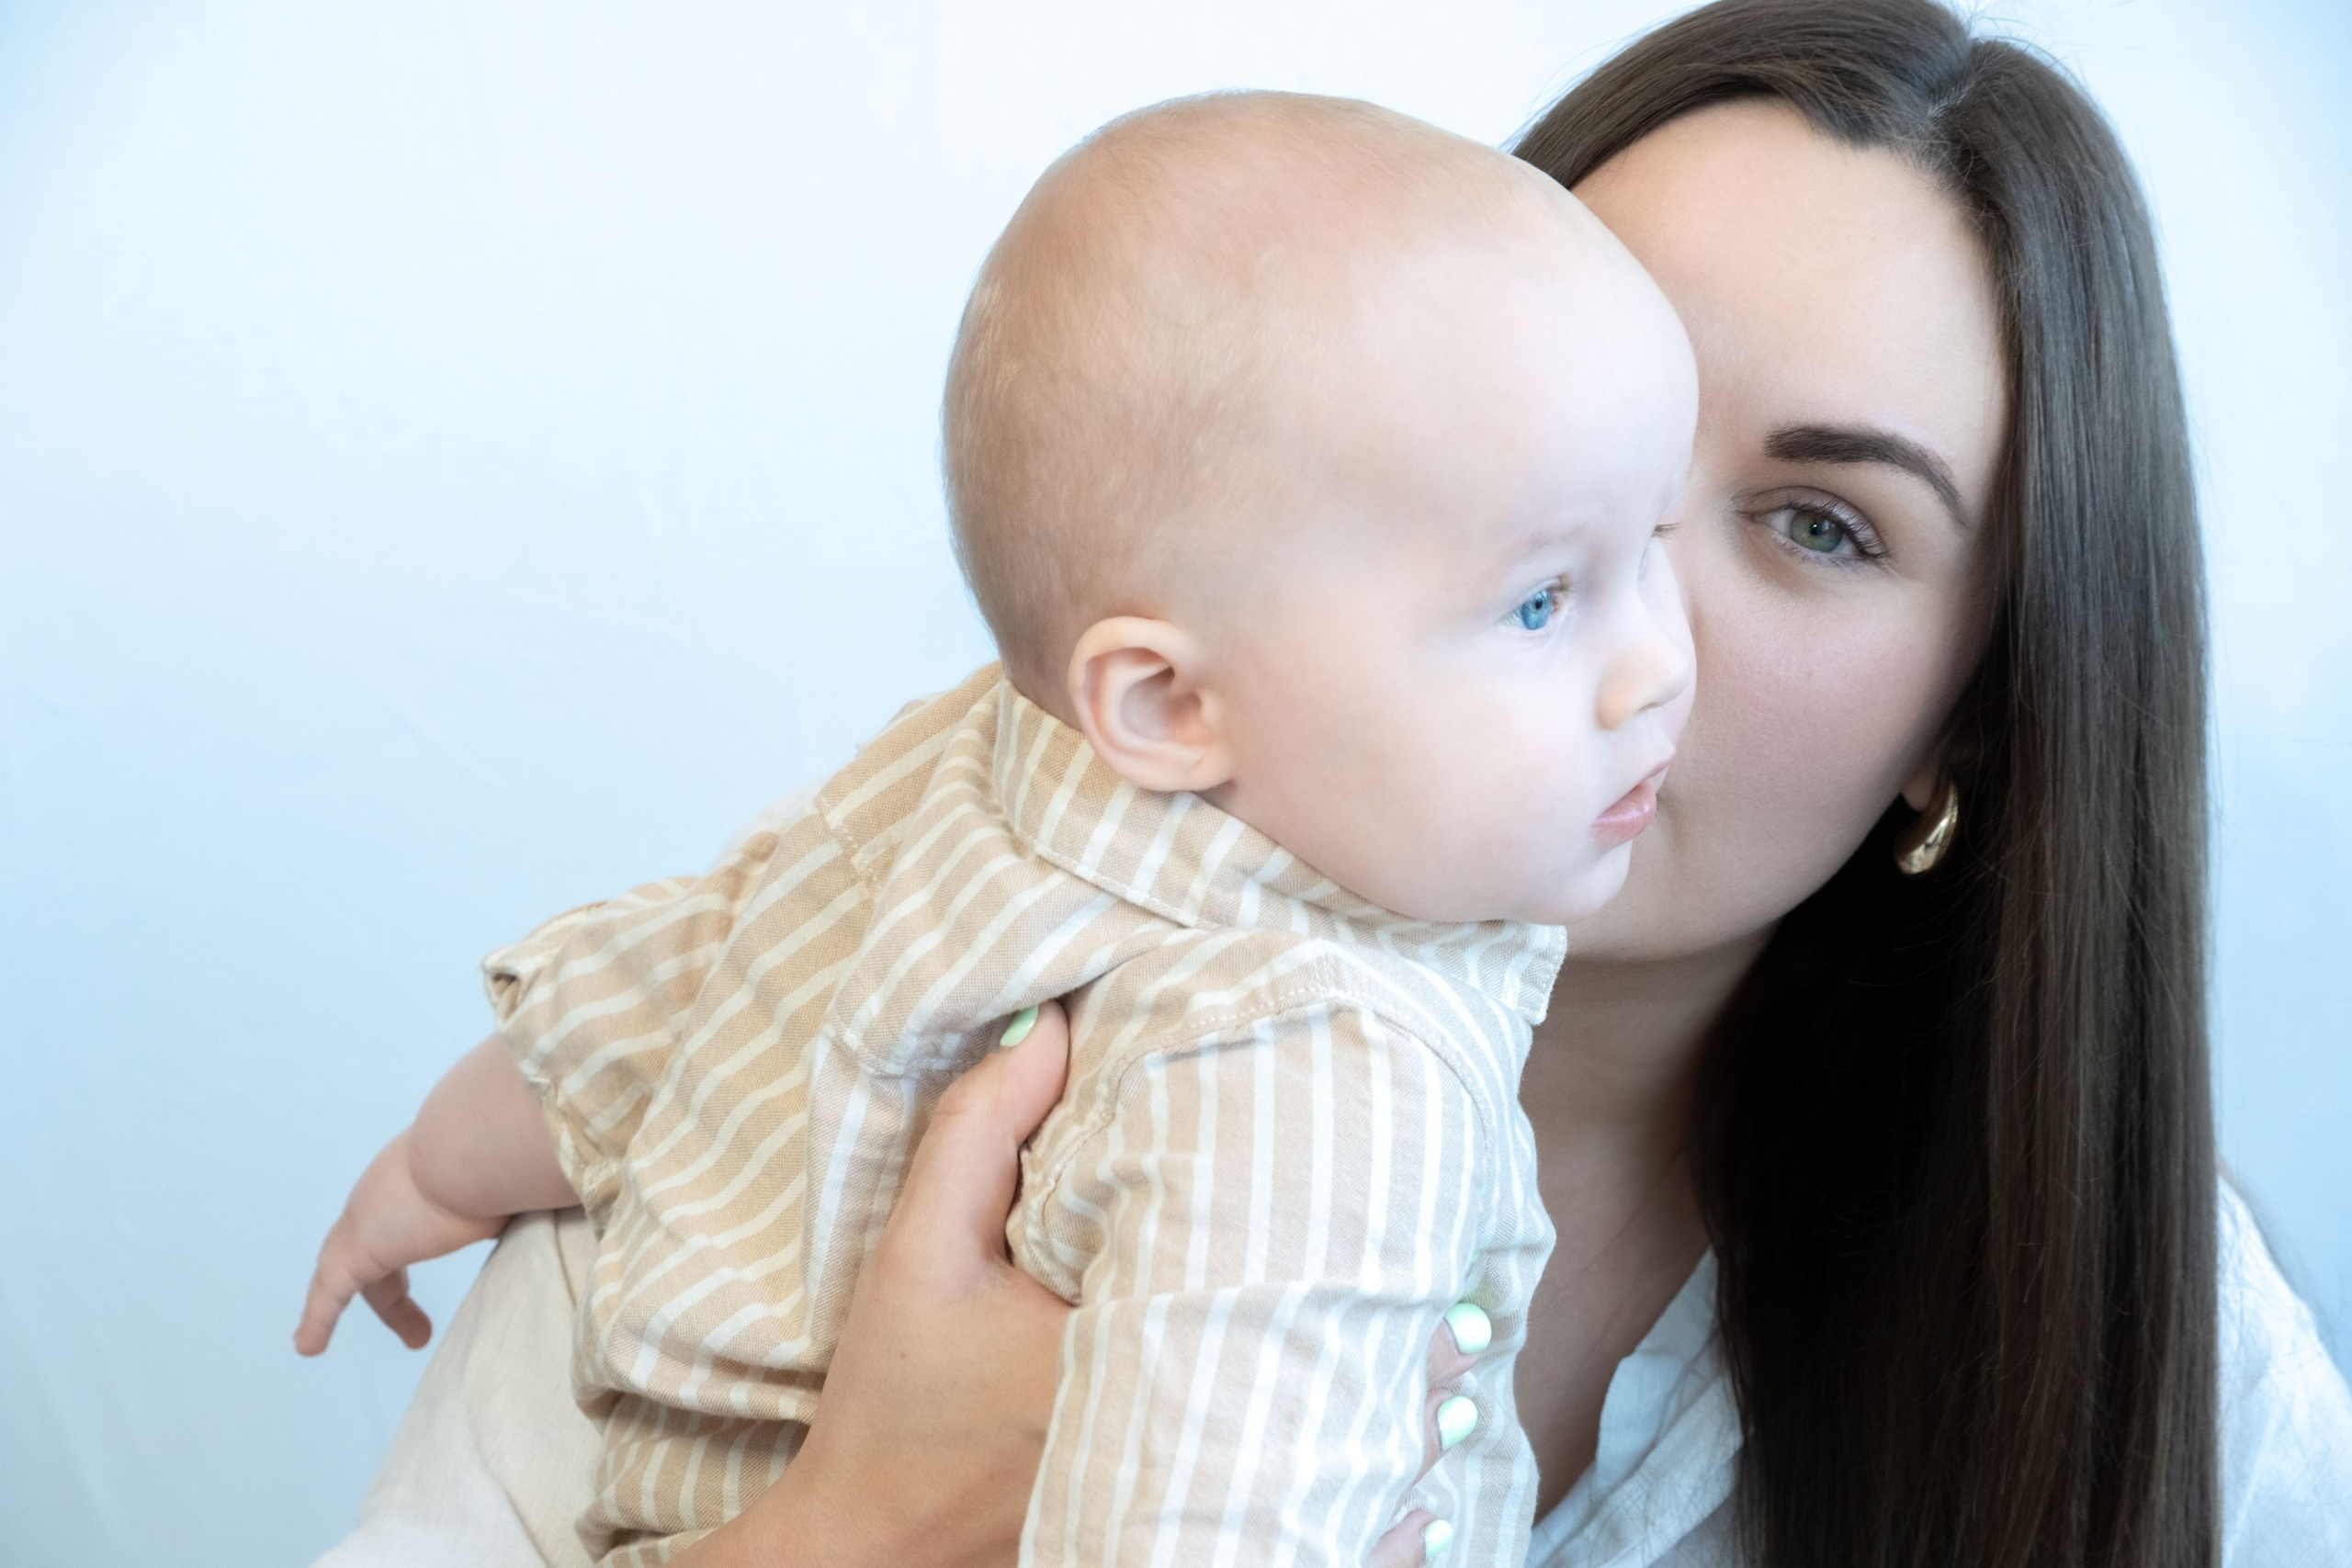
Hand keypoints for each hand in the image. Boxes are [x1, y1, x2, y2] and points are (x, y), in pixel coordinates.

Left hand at [294, 1127, 505, 1354]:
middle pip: (382, 1249)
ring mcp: (366, 1219)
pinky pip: (329, 1294)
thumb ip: (515, 1201)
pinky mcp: (354, 1253)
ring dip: (388, 1306)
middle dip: (401, 1287)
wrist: (474, 1146)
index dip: (418, 1242)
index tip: (437, 1261)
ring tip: (415, 1337)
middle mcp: (387, 1190)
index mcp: (422, 1173)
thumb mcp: (511, 1184)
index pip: (408, 1216)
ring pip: (356, 1272)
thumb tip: (546, 1209)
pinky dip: (318, 1319)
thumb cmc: (503, 1160)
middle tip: (424, 1322)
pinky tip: (309, 1346)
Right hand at [676, 1000, 1491, 1567]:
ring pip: (1346, 1481)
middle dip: (1413, 1346)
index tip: (1420, 1213)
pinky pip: (1318, 1550)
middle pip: (1341, 1398)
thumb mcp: (917, 1252)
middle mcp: (1176, 1455)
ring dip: (1401, 1425)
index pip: (1284, 1299)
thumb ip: (979, 1131)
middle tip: (1468, 1296)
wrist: (866, 1554)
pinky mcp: (1189, 1565)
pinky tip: (1415, 1495)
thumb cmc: (893, 1402)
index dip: (1369, 1259)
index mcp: (1123, 1357)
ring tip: (1457, 1362)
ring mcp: (1191, 1530)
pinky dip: (1373, 1523)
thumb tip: (1055, 1021)